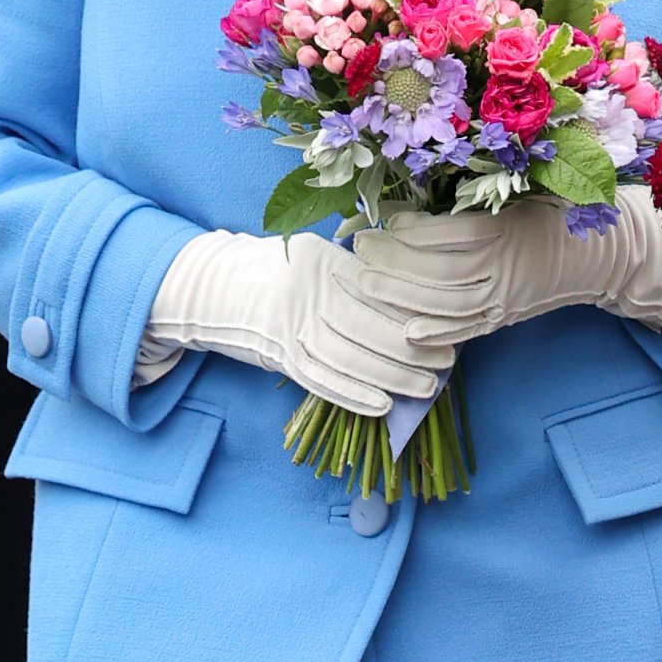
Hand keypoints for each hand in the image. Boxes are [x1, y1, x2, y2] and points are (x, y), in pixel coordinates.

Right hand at [138, 228, 457, 416]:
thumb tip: (407, 303)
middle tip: (446, 361)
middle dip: (409, 347)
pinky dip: (352, 395)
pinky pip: (319, 380)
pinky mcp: (277, 356)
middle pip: (364, 325)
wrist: (214, 288)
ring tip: (425, 387)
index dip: (409, 310)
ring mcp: (286, 326)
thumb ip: (353, 274)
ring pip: (346, 357)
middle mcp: (302, 293)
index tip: (441, 325)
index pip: (374, 289)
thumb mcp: (313, 256)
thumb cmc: (277, 271)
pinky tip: (382, 405)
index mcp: (318, 260)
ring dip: (390, 376)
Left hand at [352, 187, 661, 346]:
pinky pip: (468, 330)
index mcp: (512, 228)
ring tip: (365, 282)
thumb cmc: (557, 210)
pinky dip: (437, 332)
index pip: (456, 235)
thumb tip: (425, 173)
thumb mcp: (529, 187)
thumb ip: (486, 184)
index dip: (416, 232)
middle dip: (395, 264)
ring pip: (449, 304)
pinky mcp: (507, 317)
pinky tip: (406, 331)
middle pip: (443, 272)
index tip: (385, 222)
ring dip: (403, 296)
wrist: (604, 253)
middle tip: (358, 250)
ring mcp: (508, 297)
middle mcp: (509, 267)